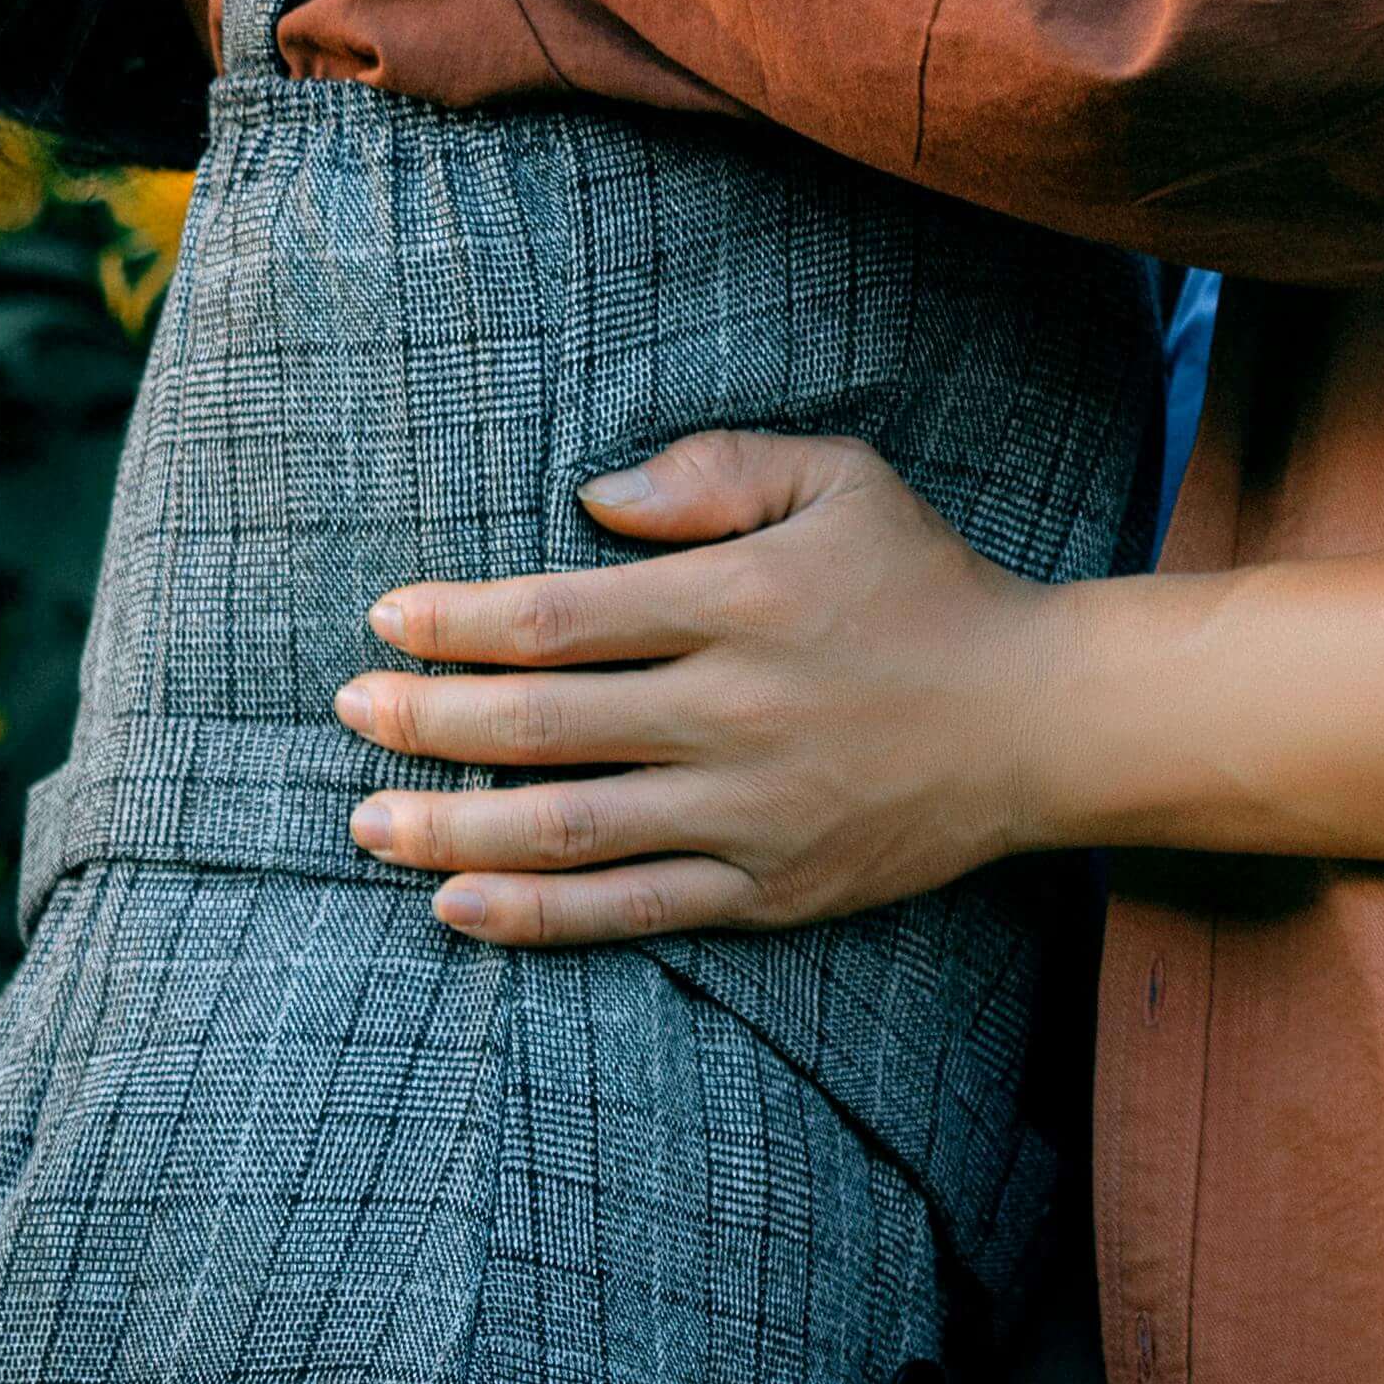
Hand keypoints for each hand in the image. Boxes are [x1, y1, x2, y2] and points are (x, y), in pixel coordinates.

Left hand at [332, 431, 1069, 945]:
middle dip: (427, 719)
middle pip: (544, 724)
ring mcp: (749, 813)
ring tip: (363, 818)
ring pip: (570, 829)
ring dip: (451, 826)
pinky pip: (630, 911)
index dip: (459, 621)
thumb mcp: (841, 477)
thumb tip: (592, 493)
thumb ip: (716, 469)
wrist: (1037, 720)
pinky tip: (453, 903)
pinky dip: (534, 915)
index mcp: (741, 601)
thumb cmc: (924, 582)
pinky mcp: (767, 891)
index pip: (562, 617)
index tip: (385, 618)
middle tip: (346, 712)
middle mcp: (735, 712)